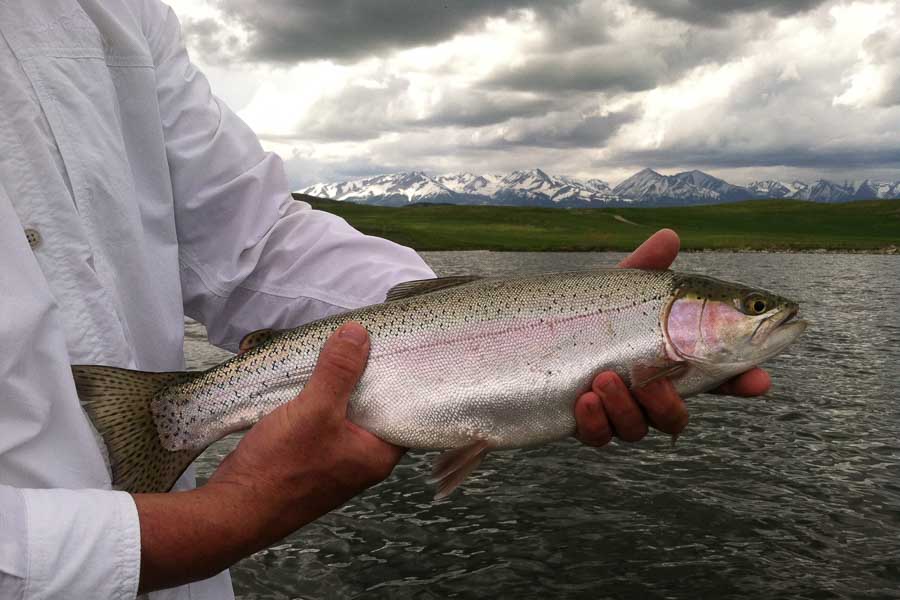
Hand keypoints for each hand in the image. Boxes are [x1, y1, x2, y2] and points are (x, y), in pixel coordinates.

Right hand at [135, 322, 400, 592]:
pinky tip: (307, 379)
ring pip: (344, 415)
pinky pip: (320, 423)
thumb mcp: (315, 411)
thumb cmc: (281, 467)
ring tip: (335, 351)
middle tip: (363, 341)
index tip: (397, 349)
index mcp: (377, 455)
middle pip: (373, 410)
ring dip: (337, 388)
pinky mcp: (307, 460)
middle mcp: (361, 461)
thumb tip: (358, 332)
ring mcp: (333, 462)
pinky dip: (316, 401)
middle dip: (365, 377)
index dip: (402, 380)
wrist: (232, 510)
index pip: (404, 412)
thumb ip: (339, 371)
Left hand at [573, 229, 770, 445]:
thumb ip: (646, 267)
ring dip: (625, 407)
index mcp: (670, 360)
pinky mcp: (588, 423)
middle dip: (668, 404)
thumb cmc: (594, 309)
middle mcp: (649, 392)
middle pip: (676, 416)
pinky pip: (599, 437)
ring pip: (638, 429)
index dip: (742, 381)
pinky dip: (596, 422)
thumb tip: (669, 236)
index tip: (760, 380)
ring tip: (605, 379)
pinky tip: (585, 400)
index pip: (717, 376)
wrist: (541, 334)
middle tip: (648, 381)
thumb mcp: (619, 287)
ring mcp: (619, 411)